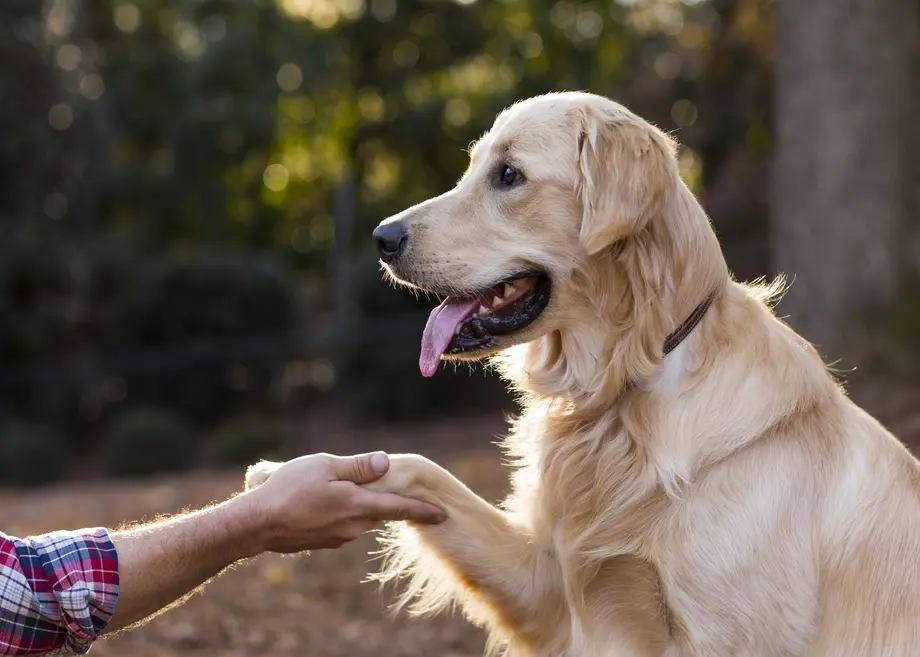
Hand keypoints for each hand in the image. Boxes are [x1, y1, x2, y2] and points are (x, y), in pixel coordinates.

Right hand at [238, 452, 445, 552]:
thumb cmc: (288, 490)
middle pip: (379, 511)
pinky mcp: (322, 542)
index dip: (423, 510)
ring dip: (357, 504)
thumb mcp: (325, 467)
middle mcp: (353, 527)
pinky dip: (341, 512)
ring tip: (338, 487)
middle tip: (388, 485)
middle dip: (385, 500)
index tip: (442, 514)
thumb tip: (386, 462)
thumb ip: (358, 466)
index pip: (399, 509)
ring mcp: (337, 538)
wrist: (256, 524)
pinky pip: (342, 524)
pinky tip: (320, 502)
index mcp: (358, 506)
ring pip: (359, 517)